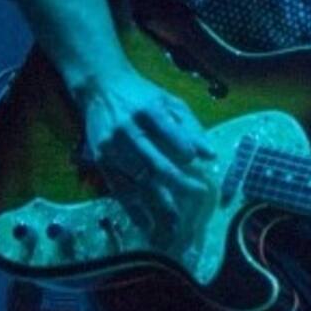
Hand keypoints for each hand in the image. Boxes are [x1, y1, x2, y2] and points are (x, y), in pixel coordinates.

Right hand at [78, 68, 215, 242]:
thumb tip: (211, 155)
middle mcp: (129, 130)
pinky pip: (118, 189)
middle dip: (179, 182)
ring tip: (176, 221)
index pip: (168, 131)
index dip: (184, 148)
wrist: (100, 87)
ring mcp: (112, 147)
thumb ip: (191, 127)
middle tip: (199, 195)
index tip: (197, 163)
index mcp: (149, 110)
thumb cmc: (142, 95)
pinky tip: (146, 223)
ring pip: (138, 180)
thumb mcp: (169, 101)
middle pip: (155, 161)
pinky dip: (133, 208)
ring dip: (158, 202)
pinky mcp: (101, 161)